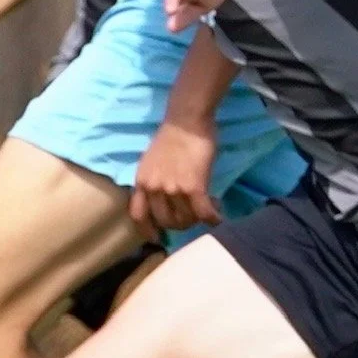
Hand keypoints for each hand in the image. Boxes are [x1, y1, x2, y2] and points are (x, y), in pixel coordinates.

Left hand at [130, 119, 220, 238]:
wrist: (187, 120)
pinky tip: (219, 217)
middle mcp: (154, 189)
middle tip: (194, 215)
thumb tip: (166, 199)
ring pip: (187, 219)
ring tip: (210, 207)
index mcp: (142, 181)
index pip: (138, 215)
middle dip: (182, 223)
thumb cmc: (173, 136)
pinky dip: (213, 218)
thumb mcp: (152, 161)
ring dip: (200, 218)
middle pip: (167, 222)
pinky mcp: (193, 187)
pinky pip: (204, 213)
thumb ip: (155, 181)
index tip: (157, 237)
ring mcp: (173, 189)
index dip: (148, 230)